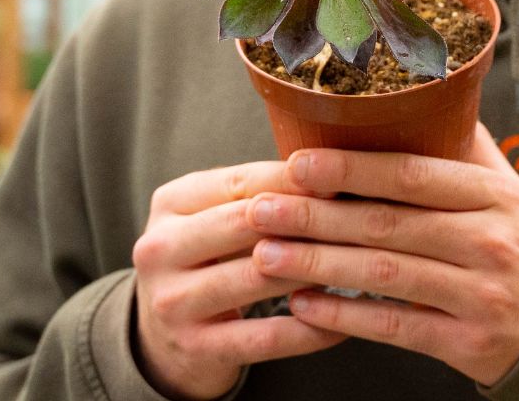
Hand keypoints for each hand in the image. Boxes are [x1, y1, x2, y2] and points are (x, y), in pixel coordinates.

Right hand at [132, 161, 345, 400]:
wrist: (161, 333)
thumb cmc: (208, 253)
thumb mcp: (216, 212)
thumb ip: (260, 190)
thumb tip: (331, 170)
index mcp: (170, 202)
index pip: (240, 181)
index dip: (293, 178)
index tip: (341, 176)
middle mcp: (161, 249)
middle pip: (245, 223)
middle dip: (305, 218)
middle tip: (356, 215)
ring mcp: (173, 302)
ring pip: (258, 277)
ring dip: (313, 268)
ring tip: (357, 260)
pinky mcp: (195, 348)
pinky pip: (265, 337)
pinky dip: (309, 329)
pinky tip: (342, 322)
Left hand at [248, 123, 518, 385]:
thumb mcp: (507, 188)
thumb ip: (463, 148)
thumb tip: (414, 98)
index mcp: (492, 194)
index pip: (414, 175)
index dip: (353, 169)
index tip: (300, 162)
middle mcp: (488, 241)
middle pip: (389, 225)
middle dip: (317, 217)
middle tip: (261, 210)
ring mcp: (479, 296)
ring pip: (385, 276)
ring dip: (318, 266)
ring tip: (266, 256)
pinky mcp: (468, 345)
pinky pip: (397, 329)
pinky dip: (346, 318)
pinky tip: (304, 305)